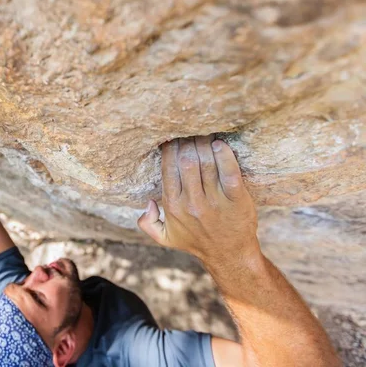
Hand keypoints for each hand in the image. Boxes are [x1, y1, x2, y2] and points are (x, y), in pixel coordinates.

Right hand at [138, 136, 259, 267]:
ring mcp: (215, 201)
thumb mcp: (165, 237)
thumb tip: (148, 202)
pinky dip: (225, 155)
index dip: (170, 148)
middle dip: (187, 141)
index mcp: (173, 206)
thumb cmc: (196, 241)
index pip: (169, 167)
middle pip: (187, 161)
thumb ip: (147, 222)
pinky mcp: (237, 200)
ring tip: (205, 132)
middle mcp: (192, 203)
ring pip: (207, 163)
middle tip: (190, 130)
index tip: (174, 137)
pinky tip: (220, 144)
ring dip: (204, 143)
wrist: (229, 255)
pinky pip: (230, 172)